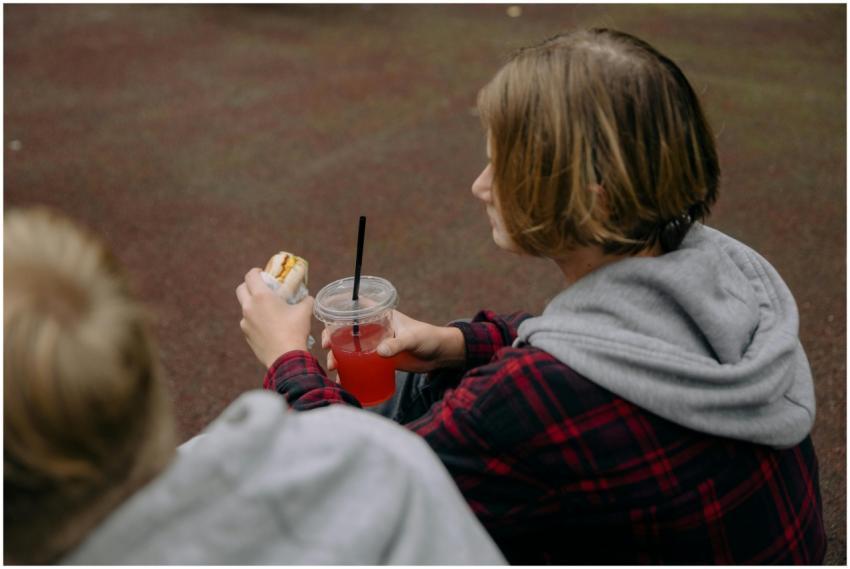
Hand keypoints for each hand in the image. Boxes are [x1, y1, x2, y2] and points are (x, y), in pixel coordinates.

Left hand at [236, 268, 314, 367]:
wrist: (285, 357)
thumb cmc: (294, 331)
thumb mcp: (304, 312)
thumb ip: (306, 301)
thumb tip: (308, 298)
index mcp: (261, 296)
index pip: (251, 276)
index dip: (256, 272)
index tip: (262, 273)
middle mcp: (249, 307)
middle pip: (241, 289)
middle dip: (249, 285)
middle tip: (260, 288)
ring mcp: (245, 322)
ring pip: (245, 308)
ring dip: (253, 305)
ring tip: (267, 311)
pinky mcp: (246, 335)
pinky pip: (248, 323)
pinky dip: (255, 321)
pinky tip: (268, 327)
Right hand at [321, 309, 465, 372]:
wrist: (440, 355)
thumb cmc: (429, 338)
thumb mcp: (412, 338)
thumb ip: (397, 344)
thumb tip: (380, 352)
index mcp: (381, 316)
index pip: (357, 306)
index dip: (340, 307)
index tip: (326, 316)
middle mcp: (375, 328)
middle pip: (347, 329)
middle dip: (332, 337)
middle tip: (326, 347)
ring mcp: (375, 344)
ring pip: (350, 347)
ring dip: (338, 355)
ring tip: (333, 367)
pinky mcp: (379, 359)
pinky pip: (360, 363)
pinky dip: (350, 370)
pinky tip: (342, 379)